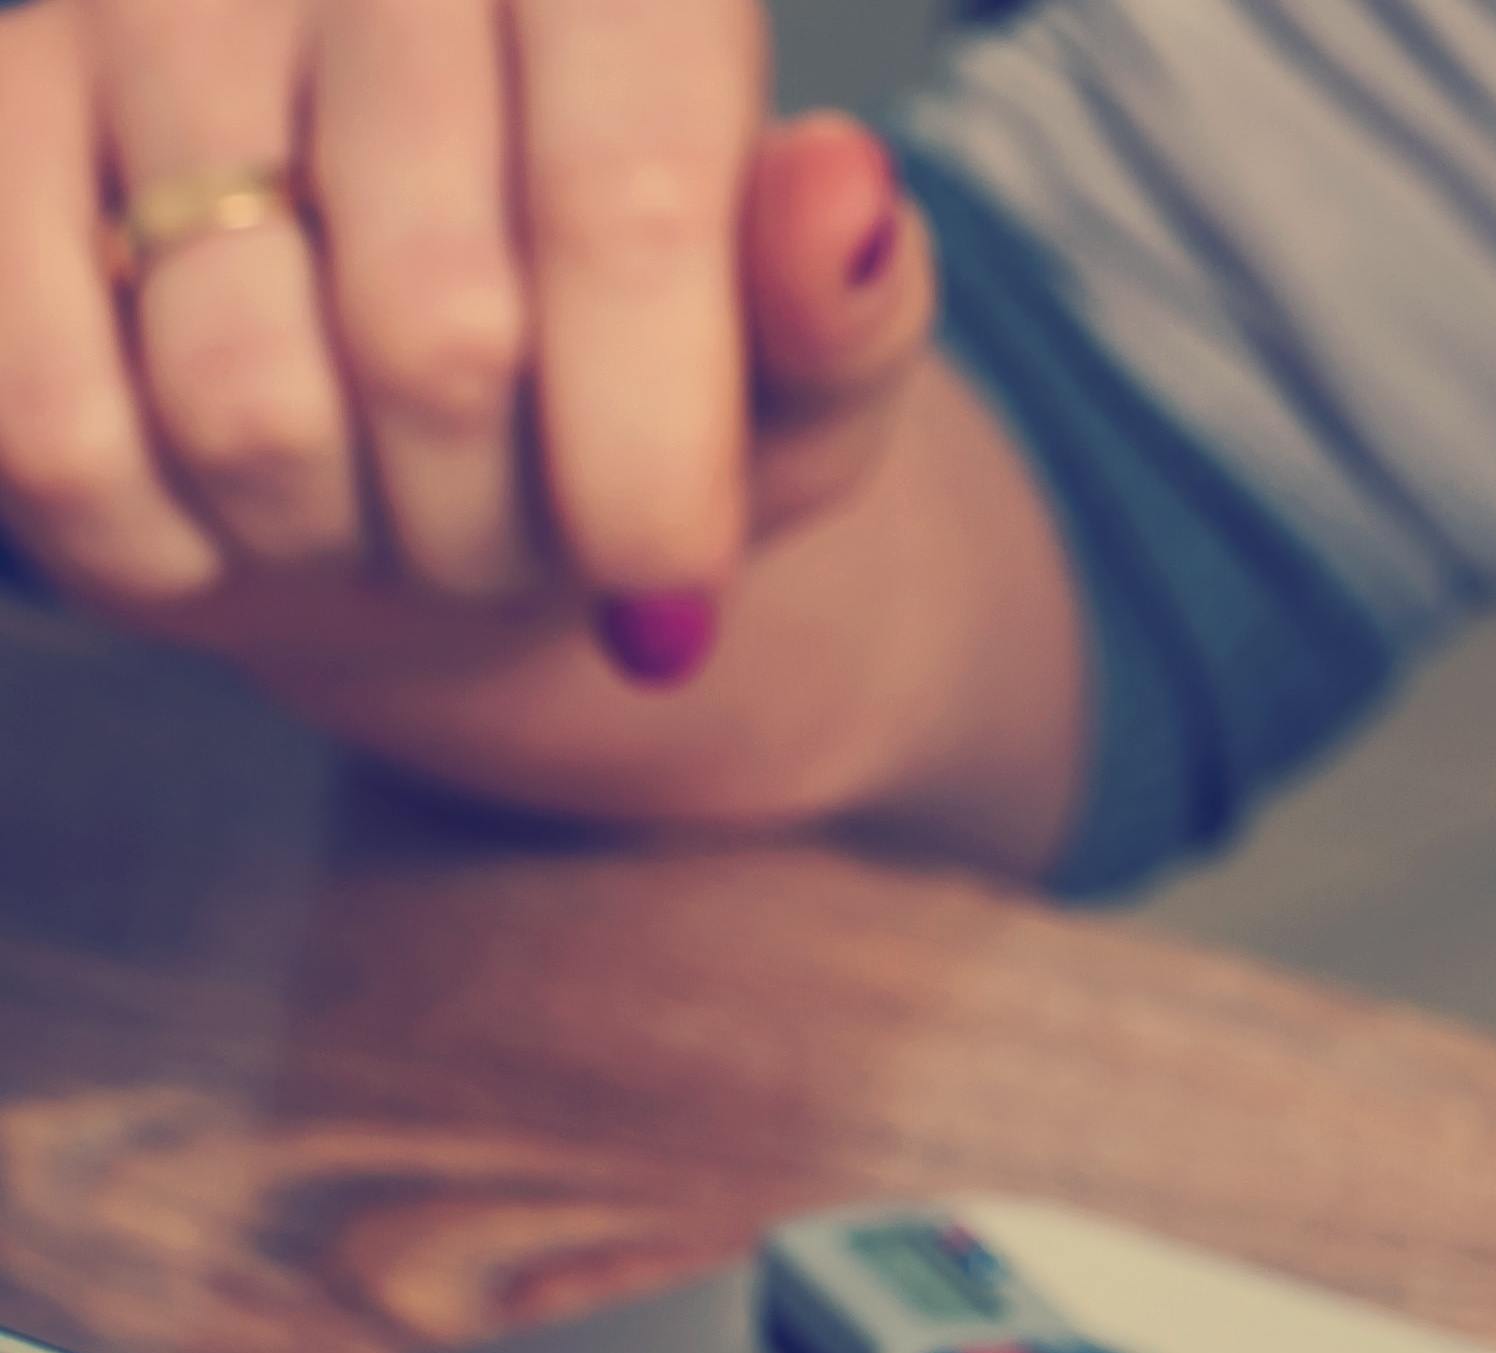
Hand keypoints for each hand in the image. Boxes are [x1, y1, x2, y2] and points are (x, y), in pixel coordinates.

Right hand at [0, 0, 931, 707]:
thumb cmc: (638, 388)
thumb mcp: (798, 382)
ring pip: (245, 404)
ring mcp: (155, 6)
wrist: (422, 430)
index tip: (668, 585)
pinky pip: (54, 424)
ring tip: (385, 498)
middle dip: (499, 521)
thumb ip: (843, 310)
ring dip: (340, 535)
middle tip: (520, 532)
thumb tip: (842, 195)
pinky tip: (229, 503)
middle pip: (437, 334)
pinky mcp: (1, 106)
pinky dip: (163, 539)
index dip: (645, 449)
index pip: (622, 211)